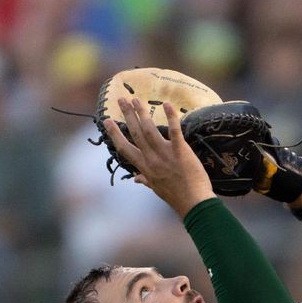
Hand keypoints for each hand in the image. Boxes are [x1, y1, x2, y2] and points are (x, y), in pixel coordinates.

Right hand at [103, 98, 214, 216]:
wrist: (194, 203)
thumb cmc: (177, 196)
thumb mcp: (156, 189)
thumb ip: (145, 180)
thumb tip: (135, 179)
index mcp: (144, 167)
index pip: (124, 148)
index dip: (115, 133)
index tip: (107, 121)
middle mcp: (151, 159)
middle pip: (135, 133)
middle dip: (127, 115)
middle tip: (121, 99)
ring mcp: (165, 155)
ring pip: (149, 130)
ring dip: (142, 112)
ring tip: (136, 99)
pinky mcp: (181, 151)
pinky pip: (174, 131)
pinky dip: (171, 117)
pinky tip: (166, 104)